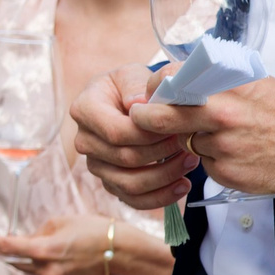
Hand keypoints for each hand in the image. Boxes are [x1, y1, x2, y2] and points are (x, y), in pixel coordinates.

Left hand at [0, 215, 129, 274]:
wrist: (120, 251)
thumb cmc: (92, 231)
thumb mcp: (61, 222)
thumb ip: (39, 232)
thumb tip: (29, 239)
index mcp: (44, 250)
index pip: (10, 247)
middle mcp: (46, 268)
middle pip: (16, 260)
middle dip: (5, 252)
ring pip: (29, 268)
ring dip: (23, 258)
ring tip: (22, 246)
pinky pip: (43, 273)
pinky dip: (39, 265)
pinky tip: (46, 255)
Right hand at [72, 64, 194, 208]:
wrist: (126, 102)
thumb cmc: (131, 87)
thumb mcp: (132, 75)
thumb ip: (136, 85)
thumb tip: (139, 105)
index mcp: (84, 110)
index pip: (117, 132)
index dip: (150, 134)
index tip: (176, 127)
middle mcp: (84, 140)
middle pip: (125, 158)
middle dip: (164, 153)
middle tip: (190, 142)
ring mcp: (95, 164)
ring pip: (130, 184)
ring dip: (166, 176)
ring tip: (191, 161)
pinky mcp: (109, 182)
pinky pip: (133, 200)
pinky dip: (161, 197)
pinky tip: (183, 185)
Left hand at [134, 77, 274, 198]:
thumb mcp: (252, 83)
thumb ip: (212, 82)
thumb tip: (174, 78)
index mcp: (225, 87)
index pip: (169, 80)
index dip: (154, 87)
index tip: (152, 91)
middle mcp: (221, 115)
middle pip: (160, 117)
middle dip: (144, 118)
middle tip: (139, 117)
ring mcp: (223, 146)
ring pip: (184, 142)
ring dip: (191, 140)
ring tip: (224, 135)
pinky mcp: (226, 172)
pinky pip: (204, 163)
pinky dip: (213, 159)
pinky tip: (236, 154)